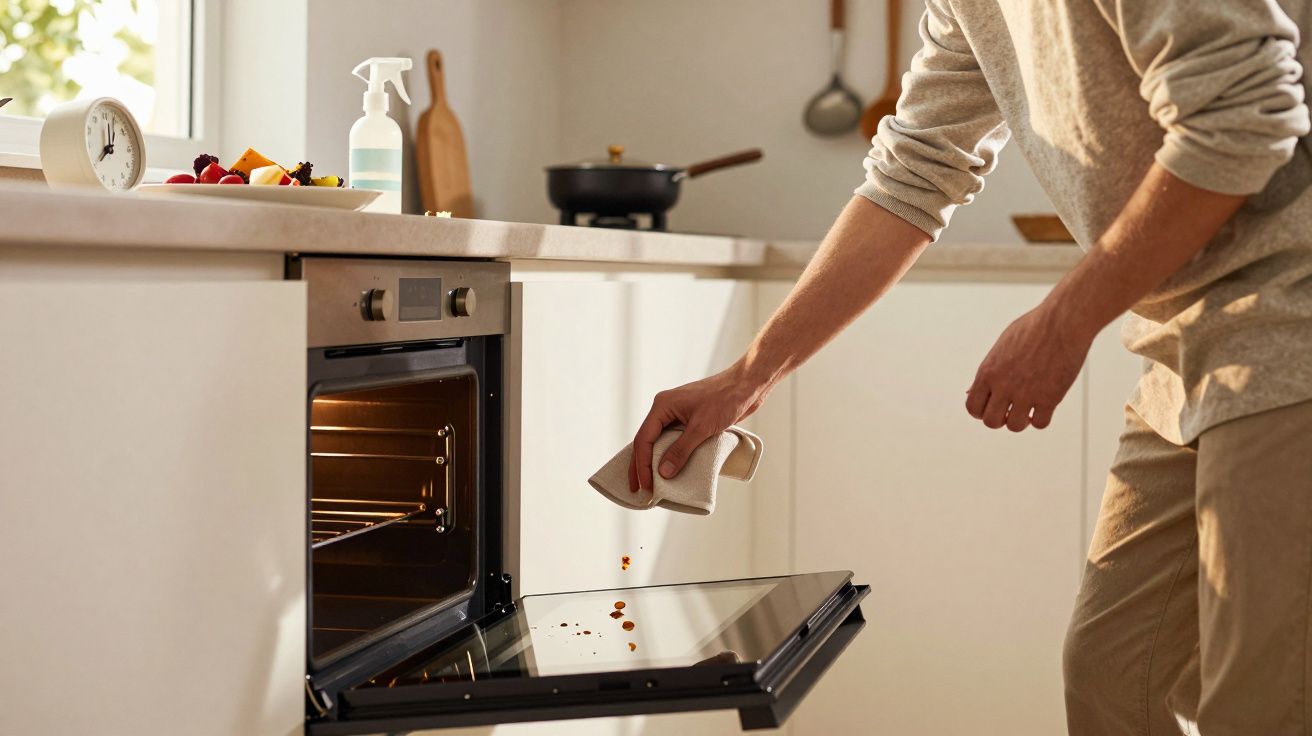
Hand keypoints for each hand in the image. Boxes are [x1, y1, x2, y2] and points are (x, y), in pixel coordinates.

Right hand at [629, 362, 770, 491]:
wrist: (746, 386)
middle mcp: (665, 409)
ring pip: (658, 442)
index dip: (642, 464)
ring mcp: (676, 415)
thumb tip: (663, 473)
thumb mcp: (701, 427)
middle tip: (638, 489)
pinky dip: (668, 455)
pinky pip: (672, 441)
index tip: (646, 485)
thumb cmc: (725, 399)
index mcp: (662, 406)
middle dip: (640, 465)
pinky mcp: (689, 421)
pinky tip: (667, 469)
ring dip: (653, 462)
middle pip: (646, 441)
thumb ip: (681, 450)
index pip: (644, 439)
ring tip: (649, 484)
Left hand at [966, 304, 1091, 431]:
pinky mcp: (1049, 397)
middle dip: (1000, 419)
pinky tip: (1045, 405)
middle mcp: (1003, 386)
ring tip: (1029, 408)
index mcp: (988, 372)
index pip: (973, 407)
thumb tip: (970, 391)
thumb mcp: (1001, 347)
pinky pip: (1040, 423)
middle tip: (1012, 409)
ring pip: (1015, 426)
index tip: (994, 406)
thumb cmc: (1032, 329)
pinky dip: (1042, 418)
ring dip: (1021, 421)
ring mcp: (1026, 393)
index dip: (982, 411)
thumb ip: (987, 372)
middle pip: (991, 422)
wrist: (1061, 322)